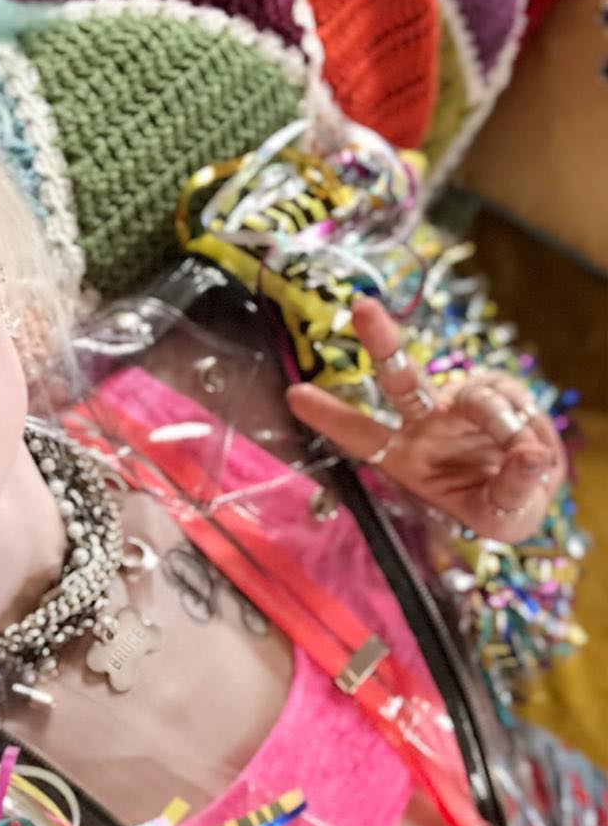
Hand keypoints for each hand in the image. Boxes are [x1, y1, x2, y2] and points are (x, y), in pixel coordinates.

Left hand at [285, 296, 565, 543]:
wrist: (529, 489)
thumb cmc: (497, 506)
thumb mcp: (502, 518)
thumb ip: (512, 491)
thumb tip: (528, 454)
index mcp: (404, 457)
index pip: (361, 436)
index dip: (329, 416)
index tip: (293, 394)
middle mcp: (423, 420)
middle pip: (399, 377)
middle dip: (381, 341)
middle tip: (362, 307)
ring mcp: (457, 399)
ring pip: (481, 399)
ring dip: (509, 430)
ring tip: (526, 460)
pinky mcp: (495, 385)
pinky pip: (515, 401)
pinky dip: (532, 427)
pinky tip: (532, 445)